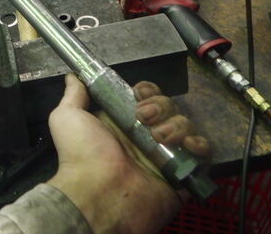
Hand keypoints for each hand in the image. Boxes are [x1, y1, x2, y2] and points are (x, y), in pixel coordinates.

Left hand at [47, 75, 209, 233]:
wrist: (97, 193)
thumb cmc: (81, 154)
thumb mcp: (67, 117)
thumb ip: (74, 95)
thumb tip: (72, 76)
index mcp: (122, 123)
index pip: (147, 98)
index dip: (148, 91)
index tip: (139, 93)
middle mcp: (145, 138)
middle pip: (169, 108)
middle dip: (161, 106)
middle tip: (144, 117)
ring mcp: (165, 157)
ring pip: (185, 126)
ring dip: (176, 125)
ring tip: (159, 137)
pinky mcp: (182, 175)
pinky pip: (202, 155)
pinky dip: (199, 146)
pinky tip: (186, 145)